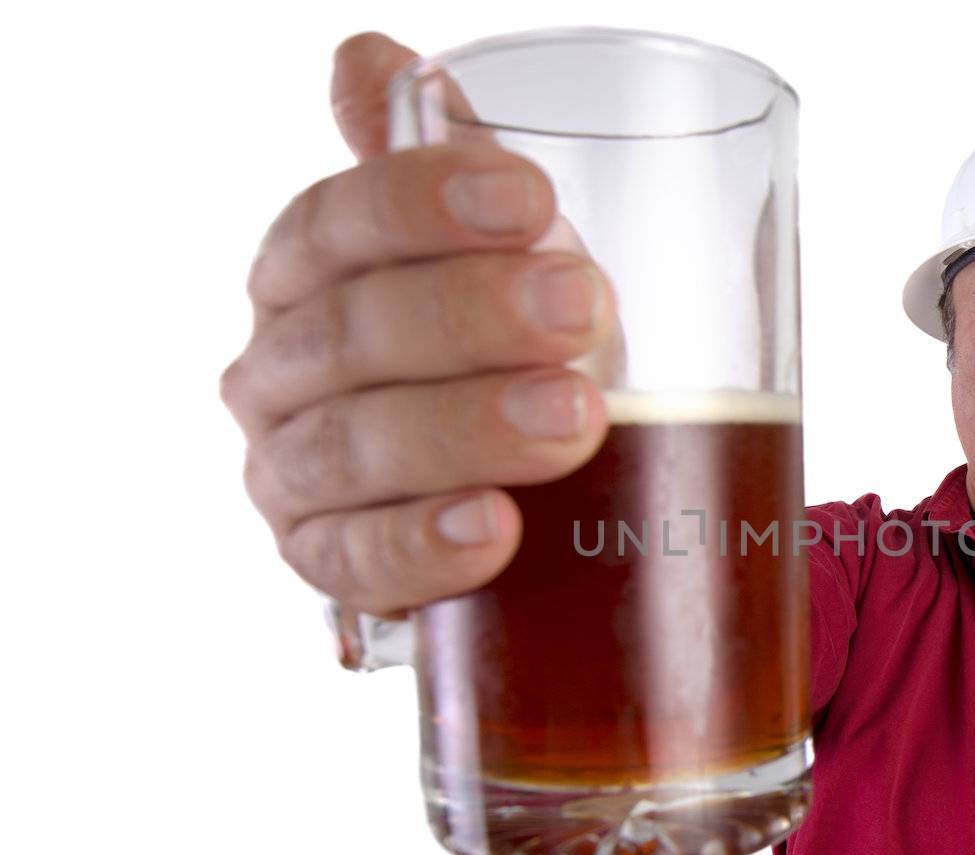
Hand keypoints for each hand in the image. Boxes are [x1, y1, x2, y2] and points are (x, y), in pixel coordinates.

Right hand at [219, 32, 619, 619]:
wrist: (512, 479)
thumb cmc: (510, 341)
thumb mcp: (495, 246)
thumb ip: (437, 161)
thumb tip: (368, 57)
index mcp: (310, 270)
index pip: (336, 222)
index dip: (422, 203)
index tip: (533, 200)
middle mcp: (280, 367)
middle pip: (353, 334)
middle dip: (470, 319)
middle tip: (583, 312)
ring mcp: (292, 473)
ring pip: (354, 450)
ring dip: (466, 431)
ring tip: (575, 422)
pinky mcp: (325, 566)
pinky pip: (355, 565)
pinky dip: (422, 549)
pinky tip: (492, 531)